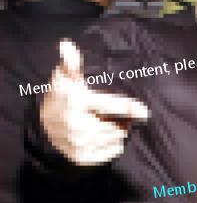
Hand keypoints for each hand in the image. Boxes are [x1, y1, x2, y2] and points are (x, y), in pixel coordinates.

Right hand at [40, 39, 148, 165]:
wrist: (45, 127)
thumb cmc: (62, 99)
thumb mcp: (65, 79)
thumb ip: (71, 64)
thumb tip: (66, 44)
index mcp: (76, 102)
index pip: (110, 106)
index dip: (129, 109)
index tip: (144, 112)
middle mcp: (78, 126)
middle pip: (117, 126)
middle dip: (119, 121)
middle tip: (113, 115)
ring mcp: (80, 144)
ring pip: (115, 138)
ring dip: (117, 131)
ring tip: (106, 123)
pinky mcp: (83, 158)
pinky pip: (111, 151)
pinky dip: (113, 145)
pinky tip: (104, 136)